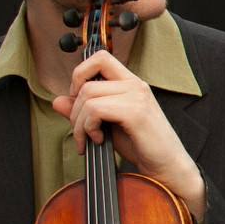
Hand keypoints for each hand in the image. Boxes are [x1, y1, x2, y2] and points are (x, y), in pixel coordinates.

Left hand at [53, 50, 205, 222]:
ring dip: (79, 123)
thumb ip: (84, 111)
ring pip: (87, 96)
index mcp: (131, 84)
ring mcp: (137, 96)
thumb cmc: (141, 146)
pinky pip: (95, 110)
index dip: (81, 73)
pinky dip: (89, 128)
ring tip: (89, 139)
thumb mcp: (106, 125)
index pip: (101, 57)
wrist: (167, 166)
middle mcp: (135, 85)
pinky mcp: (135, 112)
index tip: (78, 98)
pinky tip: (99, 140)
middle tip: (81, 130)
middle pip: (87, 82)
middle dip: (74, 110)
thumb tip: (57, 100)